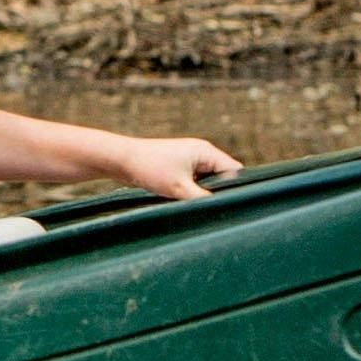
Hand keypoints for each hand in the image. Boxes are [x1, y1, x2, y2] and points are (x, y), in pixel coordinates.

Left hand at [110, 133, 237, 199]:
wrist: (122, 159)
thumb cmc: (150, 169)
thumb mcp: (181, 189)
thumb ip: (204, 199)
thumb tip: (220, 209)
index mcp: (206, 151)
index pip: (235, 170)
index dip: (238, 188)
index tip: (234, 206)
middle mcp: (201, 152)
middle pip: (223, 175)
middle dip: (220, 191)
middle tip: (215, 209)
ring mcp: (190, 158)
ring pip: (208, 179)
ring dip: (205, 192)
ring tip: (199, 205)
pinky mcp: (180, 165)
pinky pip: (196, 180)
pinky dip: (194, 190)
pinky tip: (187, 200)